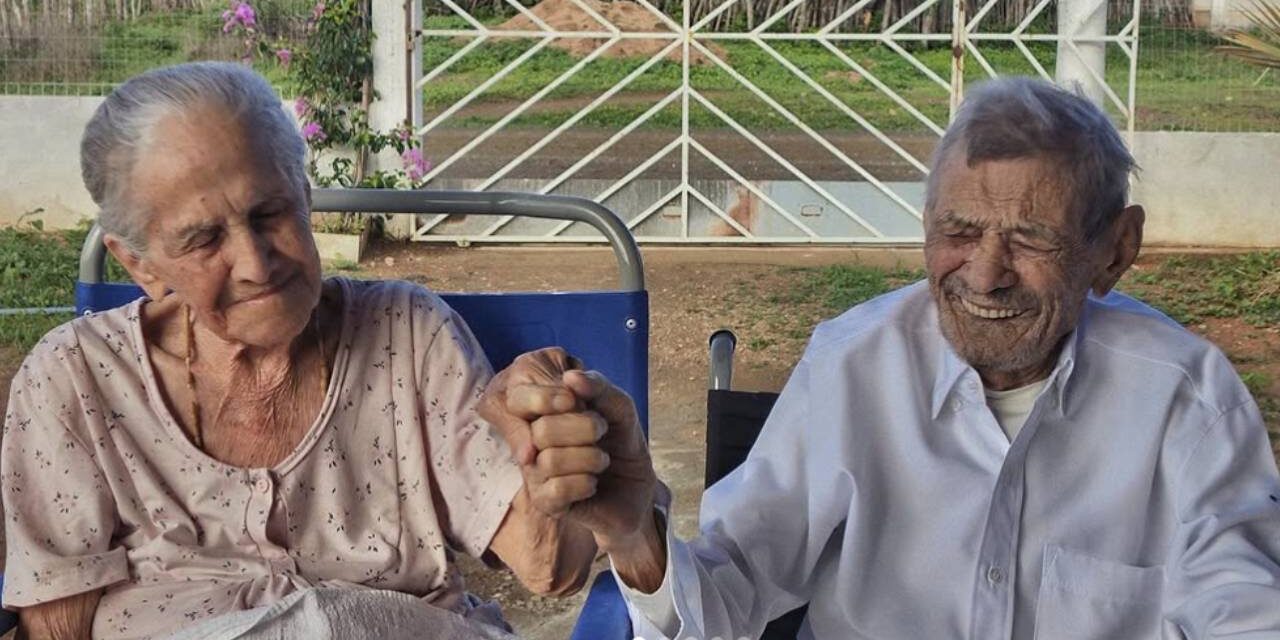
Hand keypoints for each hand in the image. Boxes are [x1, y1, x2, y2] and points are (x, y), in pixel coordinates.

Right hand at [480, 348, 657, 552]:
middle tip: (601, 432)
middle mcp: (530, 442)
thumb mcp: (619, 407)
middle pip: (542, 430)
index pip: (517, 399)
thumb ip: (598, 387)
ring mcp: (535, 474)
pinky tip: (592, 483)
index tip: (574, 401)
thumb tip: (570, 377)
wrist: (638, 486)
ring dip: (590, 458)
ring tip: (601, 460)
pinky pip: (557, 490)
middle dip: (584, 428)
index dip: (546, 398)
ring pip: (550, 460)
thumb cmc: (621, 441)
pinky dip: (585, 483)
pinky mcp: (545, 503)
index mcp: (540, 413)